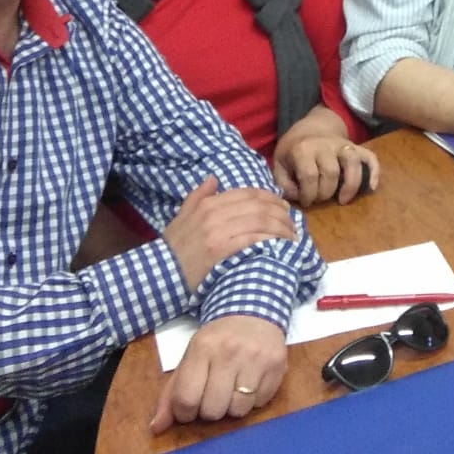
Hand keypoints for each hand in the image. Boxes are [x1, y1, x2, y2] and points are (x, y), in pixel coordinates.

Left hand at [150, 315, 287, 433]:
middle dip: (210, 410)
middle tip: (213, 396)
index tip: (189, 407)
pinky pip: (260, 403)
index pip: (186, 399)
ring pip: (238, 411)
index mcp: (202, 348)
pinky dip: (253, 400)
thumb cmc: (218, 340)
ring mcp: (256, 358)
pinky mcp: (277, 365)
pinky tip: (251, 382)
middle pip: (213, 410)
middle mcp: (230, 352)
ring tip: (233, 389)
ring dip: (233, 406)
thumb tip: (157, 428)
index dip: (184, 413)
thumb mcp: (190, 358)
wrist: (253, 311)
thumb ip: (171, 393)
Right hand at [161, 176, 296, 290]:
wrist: (161, 275)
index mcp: (208, 204)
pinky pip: (253, 239)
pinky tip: (281, 245)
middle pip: (258, 206)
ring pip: (259, 221)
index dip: (270, 198)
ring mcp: (218, 232)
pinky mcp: (222, 251)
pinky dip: (270, 240)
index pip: (248, 194)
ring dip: (281, 227)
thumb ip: (198, 196)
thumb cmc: (173, 248)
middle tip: (292, 223)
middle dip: (280, 213)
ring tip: (291, 236)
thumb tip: (213, 178)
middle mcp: (214, 214)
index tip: (283, 206)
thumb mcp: (181, 216)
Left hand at [271, 131, 380, 205]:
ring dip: (350, 185)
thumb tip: (297, 197)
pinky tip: (372, 188)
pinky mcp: (355, 147)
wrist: (310, 128)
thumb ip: (283, 182)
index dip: (307, 194)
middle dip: (325, 193)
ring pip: (352, 163)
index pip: (309, 176)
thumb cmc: (293, 149)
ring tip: (343, 200)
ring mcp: (343, 144)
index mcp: (303, 149)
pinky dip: (374, 171)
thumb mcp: (279, 163)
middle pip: (331, 172)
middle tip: (320, 199)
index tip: (305, 201)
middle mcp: (325, 145)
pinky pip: (370, 157)